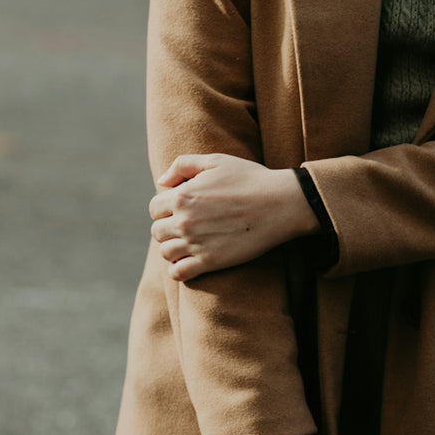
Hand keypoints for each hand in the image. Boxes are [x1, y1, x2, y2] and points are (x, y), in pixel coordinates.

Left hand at [149, 154, 318, 280]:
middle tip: (187, 225)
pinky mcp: (209, 262)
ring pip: (166, 253)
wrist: (279, 204)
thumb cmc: (249, 178)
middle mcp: (184, 221)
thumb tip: (161, 182)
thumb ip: (183, 165)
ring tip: (189, 243)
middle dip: (168, 227)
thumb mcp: (216, 161)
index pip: (154, 208)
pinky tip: (190, 261)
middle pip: (157, 231)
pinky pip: (178, 273)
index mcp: (183, 196)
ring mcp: (196, 243)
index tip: (180, 209)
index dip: (165, 207)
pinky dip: (178, 270)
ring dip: (174, 248)